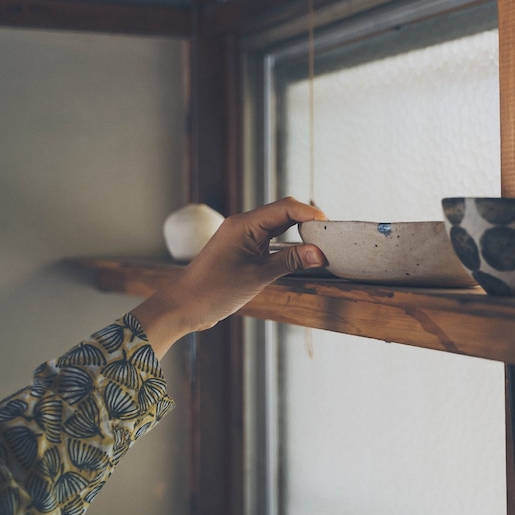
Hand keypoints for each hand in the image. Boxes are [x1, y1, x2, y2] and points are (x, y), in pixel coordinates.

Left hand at [131, 198, 327, 357]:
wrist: (183, 306)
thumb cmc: (213, 291)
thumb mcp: (257, 277)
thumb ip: (290, 262)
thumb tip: (320, 254)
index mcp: (244, 224)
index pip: (286, 208)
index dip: (311, 214)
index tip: (331, 228)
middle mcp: (243, 224)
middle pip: (284, 211)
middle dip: (309, 220)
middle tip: (330, 236)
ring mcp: (243, 235)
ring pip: (279, 224)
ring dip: (300, 231)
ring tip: (320, 244)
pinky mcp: (244, 247)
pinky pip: (272, 236)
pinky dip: (289, 242)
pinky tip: (301, 252)